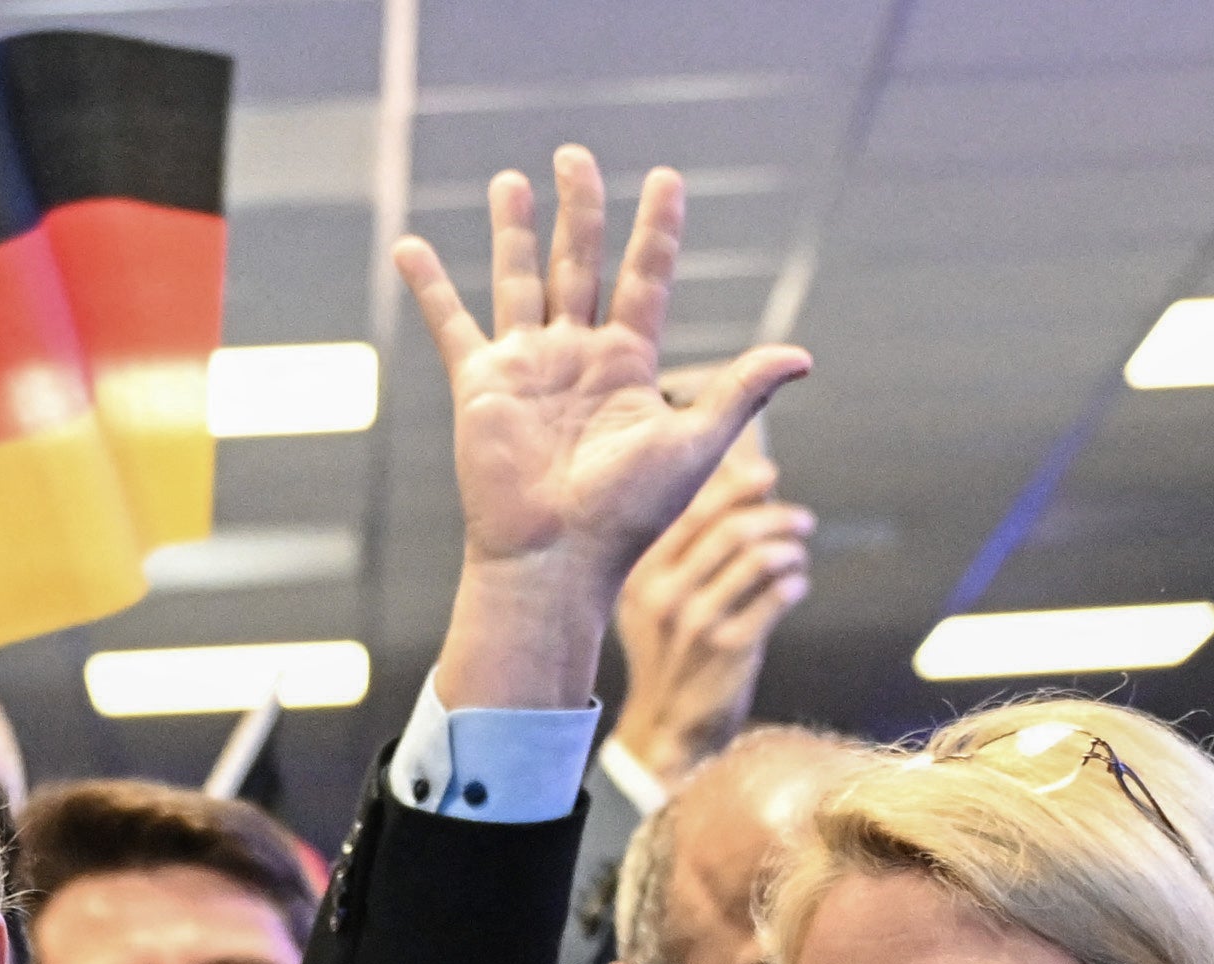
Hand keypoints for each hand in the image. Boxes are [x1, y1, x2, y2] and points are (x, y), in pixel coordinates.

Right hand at [395, 149, 809, 708]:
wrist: (556, 557)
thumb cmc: (627, 515)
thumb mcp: (695, 445)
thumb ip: (740, 392)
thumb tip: (803, 356)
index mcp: (629, 363)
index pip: (646, 278)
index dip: (657, 229)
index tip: (666, 180)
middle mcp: (576, 355)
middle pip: (579, 262)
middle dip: (579, 208)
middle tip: (575, 156)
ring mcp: (527, 365)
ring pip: (518, 279)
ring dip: (513, 229)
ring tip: (511, 179)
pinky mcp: (481, 384)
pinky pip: (451, 323)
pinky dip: (430, 286)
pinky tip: (409, 246)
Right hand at [606, 442, 811, 781]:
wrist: (665, 726)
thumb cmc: (671, 653)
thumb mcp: (657, 600)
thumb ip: (687, 550)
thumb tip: (736, 484)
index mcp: (642, 575)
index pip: (691, 512)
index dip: (736, 487)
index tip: (768, 476)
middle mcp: (663, 594)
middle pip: (732, 530)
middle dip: (777, 517)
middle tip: (802, 520)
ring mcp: (695, 622)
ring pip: (759, 559)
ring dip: (791, 551)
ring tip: (797, 558)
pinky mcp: (729, 647)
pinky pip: (777, 597)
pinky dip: (795, 584)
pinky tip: (795, 587)